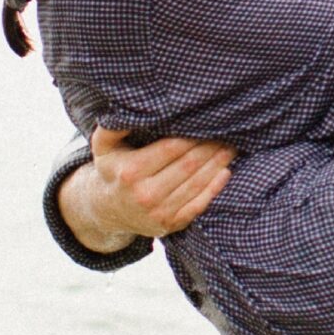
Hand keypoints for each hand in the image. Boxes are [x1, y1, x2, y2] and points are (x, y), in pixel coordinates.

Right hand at [60, 126, 235, 250]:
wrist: (108, 210)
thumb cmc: (113, 170)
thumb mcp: (104, 147)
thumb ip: (112, 127)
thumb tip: (128, 110)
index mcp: (131, 172)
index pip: (171, 149)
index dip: (192, 136)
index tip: (207, 124)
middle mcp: (145, 194)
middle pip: (188, 166)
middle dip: (210, 148)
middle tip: (227, 134)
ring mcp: (159, 212)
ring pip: (197, 184)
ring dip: (217, 165)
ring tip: (230, 149)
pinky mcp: (171, 224)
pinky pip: (198, 205)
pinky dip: (215, 188)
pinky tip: (225, 172)